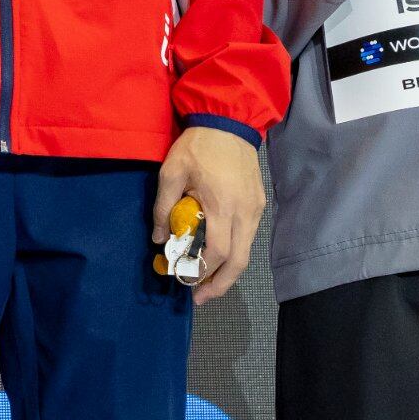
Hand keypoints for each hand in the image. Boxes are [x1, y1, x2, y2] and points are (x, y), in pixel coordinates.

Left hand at [151, 126, 264, 306]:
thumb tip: (159, 239)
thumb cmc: (198, 146)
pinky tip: (219, 254)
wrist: (230, 121)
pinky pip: (249, 236)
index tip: (186, 282)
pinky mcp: (259, 203)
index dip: (202, 272)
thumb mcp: (171, 172)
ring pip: (246, 251)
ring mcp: (255, 209)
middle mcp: (245, 212)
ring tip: (207, 280)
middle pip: (239, 262)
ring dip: (229, 271)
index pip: (217, 252)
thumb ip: (163, 208)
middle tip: (201, 298)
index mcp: (223, 206)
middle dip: (221, 284)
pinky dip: (235, 252)